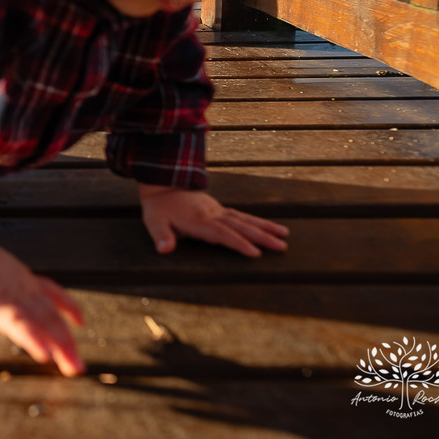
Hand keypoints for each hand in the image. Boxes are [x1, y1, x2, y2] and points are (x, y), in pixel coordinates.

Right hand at [0, 228, 85, 376]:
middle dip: (66, 341)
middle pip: (51, 315)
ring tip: (73, 367)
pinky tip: (45, 355)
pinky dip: (34, 340)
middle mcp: (21, 287)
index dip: (67, 305)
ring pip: (42, 323)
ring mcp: (11, 296)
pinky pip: (20, 326)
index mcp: (17, 276)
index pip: (50, 291)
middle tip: (77, 364)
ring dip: (60, 347)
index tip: (80, 320)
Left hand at [138, 184, 289, 257]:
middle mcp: (212, 214)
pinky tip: (270, 226)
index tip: (255, 253)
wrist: (163, 184)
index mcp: (198, 220)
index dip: (238, 243)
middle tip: (282, 247)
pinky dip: (257, 221)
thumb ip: (161, 236)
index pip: (222, 234)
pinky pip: (242, 215)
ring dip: (265, 227)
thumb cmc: (158, 208)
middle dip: (262, 237)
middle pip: (240, 226)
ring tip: (284, 235)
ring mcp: (218, 211)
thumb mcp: (153, 222)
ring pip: (245, 219)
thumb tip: (164, 250)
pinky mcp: (220, 209)